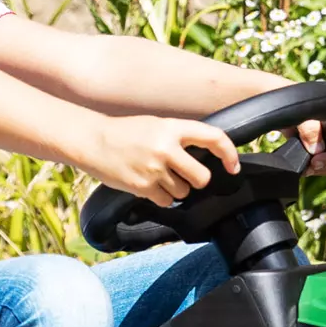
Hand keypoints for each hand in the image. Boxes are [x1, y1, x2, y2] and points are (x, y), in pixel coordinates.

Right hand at [84, 115, 239, 206]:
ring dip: (174, 188)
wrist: (92, 141)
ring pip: (184, 192)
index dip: (230, 154)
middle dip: (196, 180)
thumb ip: (180, 138)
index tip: (233, 166)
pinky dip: (160, 196)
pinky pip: (166, 201)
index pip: (214, 138)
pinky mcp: (143, 186)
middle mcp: (166, 148)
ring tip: (155, 174)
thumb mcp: (157, 125)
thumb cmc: (127, 133)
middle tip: (182, 174)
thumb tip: (208, 158)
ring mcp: (155, 168)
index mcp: (173, 128)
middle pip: (202, 177)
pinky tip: (146, 183)